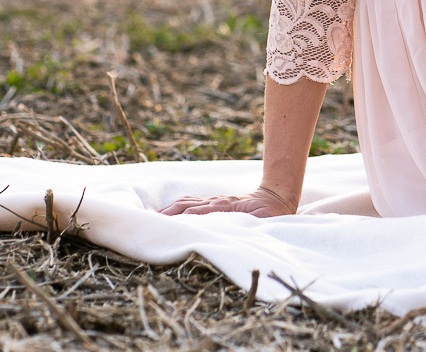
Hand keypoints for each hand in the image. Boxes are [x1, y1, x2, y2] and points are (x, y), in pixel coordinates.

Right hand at [159, 184, 296, 217]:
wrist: (276, 196)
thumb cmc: (270, 212)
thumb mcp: (262, 220)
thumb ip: (248, 224)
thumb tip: (234, 230)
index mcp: (224, 207)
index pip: (197, 213)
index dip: (181, 220)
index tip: (165, 229)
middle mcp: (215, 202)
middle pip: (185, 206)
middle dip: (167, 215)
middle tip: (149, 225)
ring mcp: (214, 201)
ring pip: (186, 202)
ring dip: (169, 210)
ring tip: (151, 219)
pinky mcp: (214, 202)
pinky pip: (191, 201)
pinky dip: (176, 206)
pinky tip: (167, 212)